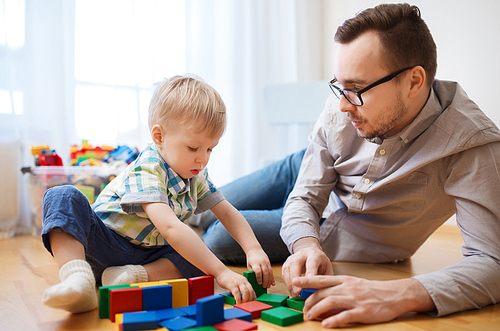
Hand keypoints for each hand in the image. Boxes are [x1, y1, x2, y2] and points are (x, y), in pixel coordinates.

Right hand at [214, 269, 255, 304]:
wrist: (221, 271)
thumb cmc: (228, 278)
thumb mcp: (238, 281)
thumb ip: (242, 286)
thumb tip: (244, 295)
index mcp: (245, 281)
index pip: (252, 290)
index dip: (253, 297)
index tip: (252, 303)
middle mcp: (243, 281)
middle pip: (250, 291)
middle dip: (250, 300)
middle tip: (248, 305)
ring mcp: (237, 283)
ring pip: (245, 292)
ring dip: (245, 300)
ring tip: (243, 304)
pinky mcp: (232, 285)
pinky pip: (237, 294)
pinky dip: (238, 300)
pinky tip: (237, 303)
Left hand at [246, 248, 274, 287]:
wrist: (255, 250)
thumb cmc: (251, 259)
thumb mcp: (249, 265)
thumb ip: (252, 272)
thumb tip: (255, 282)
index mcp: (255, 263)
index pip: (258, 271)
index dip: (259, 278)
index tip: (259, 283)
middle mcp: (262, 262)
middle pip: (265, 272)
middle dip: (265, 281)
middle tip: (264, 287)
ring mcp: (266, 262)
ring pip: (270, 272)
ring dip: (269, 280)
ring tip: (268, 286)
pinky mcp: (269, 263)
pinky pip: (272, 271)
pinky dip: (272, 278)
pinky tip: (272, 283)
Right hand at [282, 239, 332, 296]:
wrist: (310, 252)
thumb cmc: (320, 263)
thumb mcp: (327, 269)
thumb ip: (324, 280)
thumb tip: (322, 294)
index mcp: (315, 255)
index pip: (312, 262)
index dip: (310, 271)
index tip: (309, 281)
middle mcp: (302, 254)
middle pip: (295, 263)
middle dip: (295, 277)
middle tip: (298, 291)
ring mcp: (292, 258)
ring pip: (287, 268)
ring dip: (289, 282)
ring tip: (295, 294)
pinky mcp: (286, 263)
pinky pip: (284, 273)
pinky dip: (287, 283)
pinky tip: (292, 291)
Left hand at [293, 275, 434, 327]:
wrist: (395, 294)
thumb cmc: (373, 290)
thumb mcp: (354, 284)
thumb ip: (339, 288)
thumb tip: (322, 296)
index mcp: (345, 280)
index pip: (322, 279)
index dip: (307, 280)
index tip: (295, 282)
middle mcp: (348, 288)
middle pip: (323, 293)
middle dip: (310, 301)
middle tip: (303, 310)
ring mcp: (355, 299)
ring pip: (331, 302)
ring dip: (317, 310)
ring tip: (309, 316)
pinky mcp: (363, 312)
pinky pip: (345, 316)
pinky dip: (334, 320)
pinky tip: (326, 325)